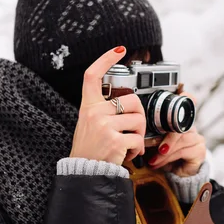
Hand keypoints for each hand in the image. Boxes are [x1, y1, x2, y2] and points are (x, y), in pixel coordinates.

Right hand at [70, 46, 145, 164]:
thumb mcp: (89, 123)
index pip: (92, 75)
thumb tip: (130, 100)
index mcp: (88, 106)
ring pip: (139, 120)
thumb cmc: (90, 149)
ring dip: (138, 134)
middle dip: (138, 116)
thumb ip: (104, 110)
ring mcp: (104, 126)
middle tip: (130, 129)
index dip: (106, 59)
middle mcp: (94, 113)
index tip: (119, 49)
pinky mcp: (114, 140)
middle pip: (132, 100)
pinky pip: (138, 139)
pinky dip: (136, 149)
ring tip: (126, 143)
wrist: (84, 173)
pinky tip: (126, 153)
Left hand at [147, 92, 205, 176]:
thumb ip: (151, 134)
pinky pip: (182, 150)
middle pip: (179, 123)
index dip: (186, 97)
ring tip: (151, 159)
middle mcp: (191, 127)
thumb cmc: (164, 157)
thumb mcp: (155, 143)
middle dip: (162, 135)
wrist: (177, 177)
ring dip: (163, 150)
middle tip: (148, 143)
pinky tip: (158, 162)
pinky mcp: (199, 150)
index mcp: (180, 122)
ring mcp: (197, 138)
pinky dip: (168, 157)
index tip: (180, 93)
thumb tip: (137, 129)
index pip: (188, 103)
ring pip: (180, 138)